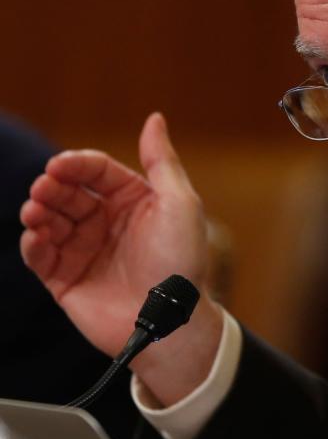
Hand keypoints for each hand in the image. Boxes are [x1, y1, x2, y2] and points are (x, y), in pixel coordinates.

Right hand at [20, 113, 222, 404]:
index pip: (95, 171)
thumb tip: (154, 118)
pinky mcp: (66, 280)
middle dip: (52, 187)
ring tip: (36, 212)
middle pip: (68, 193)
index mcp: (132, 200)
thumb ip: (162, 161)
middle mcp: (106, 222)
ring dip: (38, 212)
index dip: (76, 165)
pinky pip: (41, 256)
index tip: (60, 166)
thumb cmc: (182, 261)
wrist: (172, 320)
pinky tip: (37, 237)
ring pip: (49, 221)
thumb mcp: (180, 204)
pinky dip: (33, 244)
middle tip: (44, 190)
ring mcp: (84, 250)